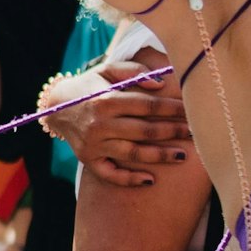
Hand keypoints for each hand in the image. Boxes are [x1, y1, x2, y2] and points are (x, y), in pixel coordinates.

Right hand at [44, 60, 193, 187]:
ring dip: (160, 156)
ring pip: (133, 154)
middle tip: (194, 133)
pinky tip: (150, 180)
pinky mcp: (88, 160)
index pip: (146, 106)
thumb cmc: (89, 85)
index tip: (190, 111)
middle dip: (172, 132)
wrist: (56, 106)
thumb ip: (133, 72)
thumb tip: (159, 84)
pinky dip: (130, 179)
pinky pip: (111, 174)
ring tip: (183, 155)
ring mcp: (94, 145)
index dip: (171, 109)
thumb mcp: (107, 70)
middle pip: (144, 131)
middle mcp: (100, 124)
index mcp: (106, 100)